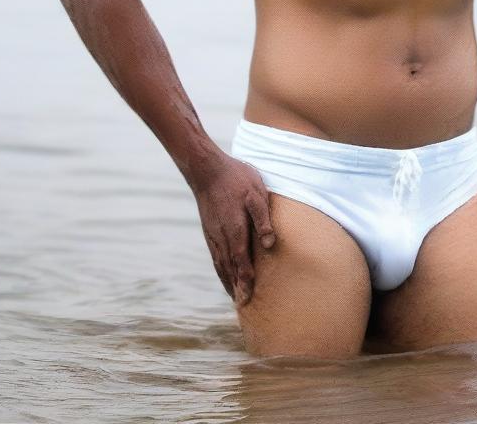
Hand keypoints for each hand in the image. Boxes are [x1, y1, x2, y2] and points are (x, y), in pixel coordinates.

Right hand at [190, 153, 275, 306]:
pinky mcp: (209, 229)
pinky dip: (220, 270)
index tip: (249, 299)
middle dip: (237, 288)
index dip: (246, 281)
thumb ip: (263, 220)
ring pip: (220, 264)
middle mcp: (221, 237)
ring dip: (228, 282)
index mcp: (235, 230)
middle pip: (229, 269)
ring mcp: (213, 234)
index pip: (241, 263)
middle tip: (244, 307)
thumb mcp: (256, 194)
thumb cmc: (236, 178)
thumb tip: (270, 245)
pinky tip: (224, 273)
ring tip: (235, 296)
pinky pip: (215, 256)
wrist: (206, 169)